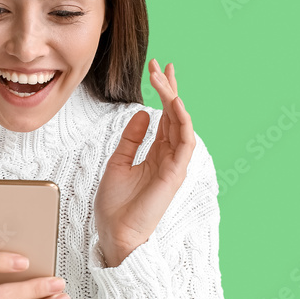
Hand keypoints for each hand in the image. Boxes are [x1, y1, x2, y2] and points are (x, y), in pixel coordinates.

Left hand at [94, 58, 195, 266]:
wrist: (114, 233)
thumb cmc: (115, 205)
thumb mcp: (118, 162)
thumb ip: (132, 139)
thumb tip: (144, 113)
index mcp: (156, 155)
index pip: (165, 118)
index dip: (164, 93)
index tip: (157, 71)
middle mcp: (169, 157)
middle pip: (177, 116)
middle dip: (171, 88)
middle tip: (162, 65)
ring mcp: (174, 165)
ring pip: (182, 124)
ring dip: (174, 98)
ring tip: (162, 78)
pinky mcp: (175, 174)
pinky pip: (185, 143)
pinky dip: (182, 121)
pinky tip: (174, 103)